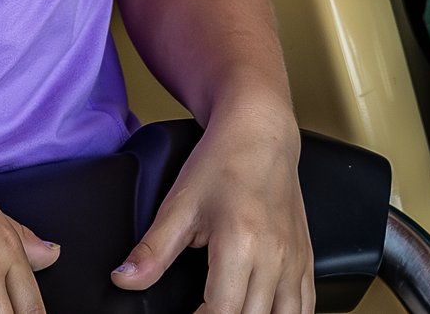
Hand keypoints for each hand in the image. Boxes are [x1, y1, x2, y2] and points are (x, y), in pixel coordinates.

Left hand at [114, 105, 312, 313]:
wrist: (261, 132)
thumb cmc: (222, 162)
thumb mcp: (179, 205)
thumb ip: (152, 250)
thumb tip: (123, 280)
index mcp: (241, 243)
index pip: (223, 313)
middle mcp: (275, 256)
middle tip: (202, 310)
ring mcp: (295, 259)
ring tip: (231, 309)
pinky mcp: (306, 258)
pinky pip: (305, 306)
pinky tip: (262, 312)